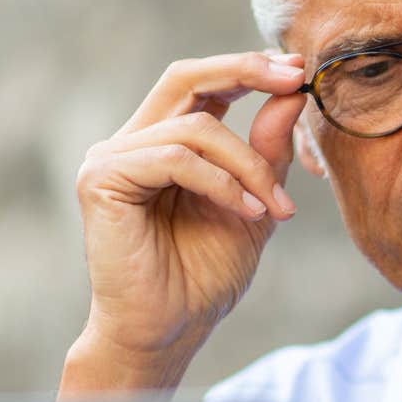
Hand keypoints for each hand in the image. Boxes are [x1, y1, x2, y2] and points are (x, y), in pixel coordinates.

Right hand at [61, 52, 309, 392]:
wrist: (169, 332)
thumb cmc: (203, 277)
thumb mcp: (255, 204)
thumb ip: (268, 152)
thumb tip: (292, 94)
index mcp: (163, 143)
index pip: (201, 84)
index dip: (247, 69)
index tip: (298, 71)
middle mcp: (132, 143)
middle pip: (185, 77)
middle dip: (245, 71)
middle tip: (296, 79)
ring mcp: (111, 159)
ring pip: (194, 127)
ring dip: (249, 165)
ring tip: (275, 207)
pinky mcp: (102, 181)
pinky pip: (174, 159)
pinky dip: (221, 182)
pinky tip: (248, 211)